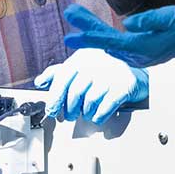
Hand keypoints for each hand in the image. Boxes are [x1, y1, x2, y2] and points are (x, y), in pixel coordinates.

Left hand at [35, 48, 149, 122]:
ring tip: (87, 113)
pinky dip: (98, 116)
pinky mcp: (124, 87)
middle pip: (75, 92)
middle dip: (70, 109)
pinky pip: (105, 108)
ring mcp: (111, 75)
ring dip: (85, 113)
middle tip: (70, 116)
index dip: (55, 97)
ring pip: (90, 102)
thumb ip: (59, 73)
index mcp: (82, 57)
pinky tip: (98, 115)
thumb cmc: (103, 70)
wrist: (133, 72)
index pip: (62, 77)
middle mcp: (96, 63)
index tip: (52, 110)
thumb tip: (40, 82)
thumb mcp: (80, 66)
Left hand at [61, 4, 174, 67]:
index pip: (110, 41)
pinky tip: (92, 27)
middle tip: (69, 17)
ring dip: (92, 30)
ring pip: (109, 43)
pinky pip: (115, 45)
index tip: (71, 35)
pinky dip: (102, 36)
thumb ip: (149, 20)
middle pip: (105, 42)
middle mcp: (137, 56)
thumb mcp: (171, 16)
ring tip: (76, 13)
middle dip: (86, 30)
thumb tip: (128, 22)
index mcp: (143, 47)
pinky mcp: (138, 53)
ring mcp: (137, 57)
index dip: (89, 37)